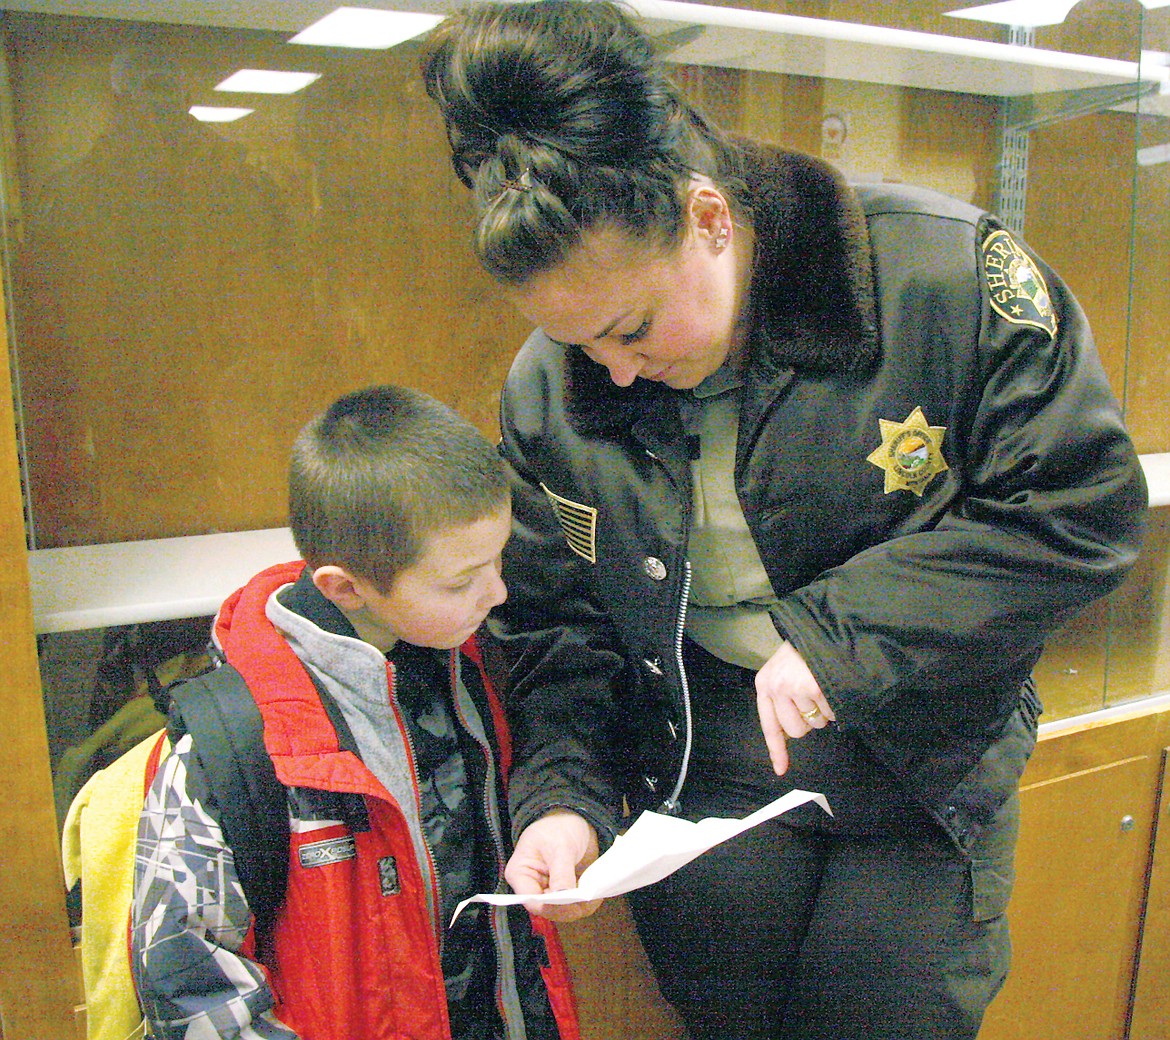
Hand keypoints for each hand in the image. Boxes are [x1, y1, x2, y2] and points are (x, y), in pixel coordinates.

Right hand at [504, 810, 601, 921]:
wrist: (574, 818)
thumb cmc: (559, 826)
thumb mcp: (561, 846)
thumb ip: (561, 873)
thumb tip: (562, 895)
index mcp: (520, 874)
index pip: (531, 900)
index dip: (551, 906)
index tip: (572, 901)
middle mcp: (532, 887)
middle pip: (548, 910)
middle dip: (569, 907)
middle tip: (589, 898)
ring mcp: (548, 891)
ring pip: (562, 911)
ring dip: (579, 906)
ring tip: (594, 894)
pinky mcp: (563, 892)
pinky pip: (573, 906)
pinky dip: (585, 903)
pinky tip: (594, 893)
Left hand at [755, 641, 834, 775]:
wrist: (827, 626)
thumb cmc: (808, 650)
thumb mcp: (785, 669)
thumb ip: (783, 698)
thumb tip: (788, 732)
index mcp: (765, 683)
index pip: (769, 725)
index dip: (777, 750)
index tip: (781, 770)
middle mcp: (775, 686)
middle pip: (796, 731)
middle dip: (810, 721)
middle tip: (816, 698)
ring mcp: (793, 687)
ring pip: (816, 723)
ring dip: (825, 710)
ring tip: (824, 684)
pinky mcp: (814, 688)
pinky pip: (831, 713)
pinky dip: (837, 703)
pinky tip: (833, 683)